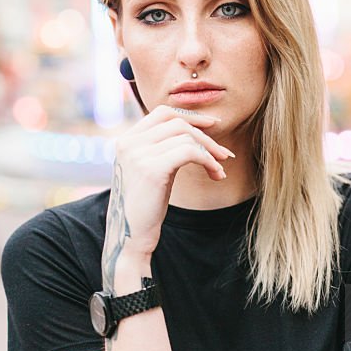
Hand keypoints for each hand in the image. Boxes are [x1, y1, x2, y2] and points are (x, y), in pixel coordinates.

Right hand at [102, 105, 232, 286]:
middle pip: (177, 122)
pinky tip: (215, 174)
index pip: (163, 113)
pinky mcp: (152, 169)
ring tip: (219, 170)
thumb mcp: (150, 170)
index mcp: (126, 140)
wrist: (130, 237)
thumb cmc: (145, 207)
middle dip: (206, 136)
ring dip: (211, 152)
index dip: (191, 116)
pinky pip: (190, 151)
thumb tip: (194, 133)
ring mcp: (138, 154)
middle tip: (224, 154)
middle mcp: (129, 143)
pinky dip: (208, 160)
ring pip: (186, 136)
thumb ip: (161, 149)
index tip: (212, 126)